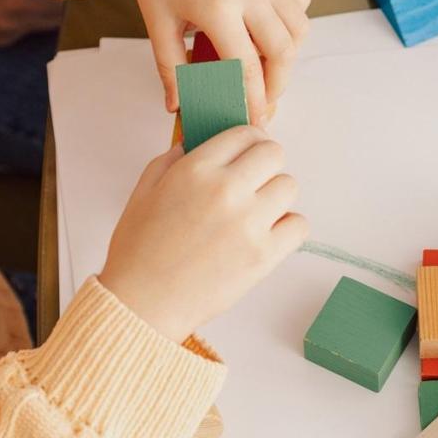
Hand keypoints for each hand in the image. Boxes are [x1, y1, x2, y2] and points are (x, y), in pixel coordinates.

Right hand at [99, 126, 307, 341]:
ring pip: (289, 187)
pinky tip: (265, 235)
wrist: (142, 303)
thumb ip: (172, 160)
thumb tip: (197, 144)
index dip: (248, 142)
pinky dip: (287, 228)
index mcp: (196, 170)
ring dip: (275, 196)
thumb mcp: (144, 191)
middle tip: (252, 182)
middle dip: (264, 164)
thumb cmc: (138, 251)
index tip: (246, 154)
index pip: (244, 133)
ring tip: (255, 213)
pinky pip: (299, 226)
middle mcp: (226, 190)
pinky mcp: (263, 255)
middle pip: (274, 154)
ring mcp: (248, 223)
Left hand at [125, 0, 310, 122]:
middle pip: (283, 52)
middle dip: (277, 85)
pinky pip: (299, 2)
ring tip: (267, 71)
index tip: (254, 120)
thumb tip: (177, 106)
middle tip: (263, 101)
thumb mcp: (157, 23)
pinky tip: (269, 34)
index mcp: (217, 6)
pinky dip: (292, 25)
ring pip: (298, 29)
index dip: (253, 100)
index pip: (248, 67)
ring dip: (288, 56)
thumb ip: (171, 68)